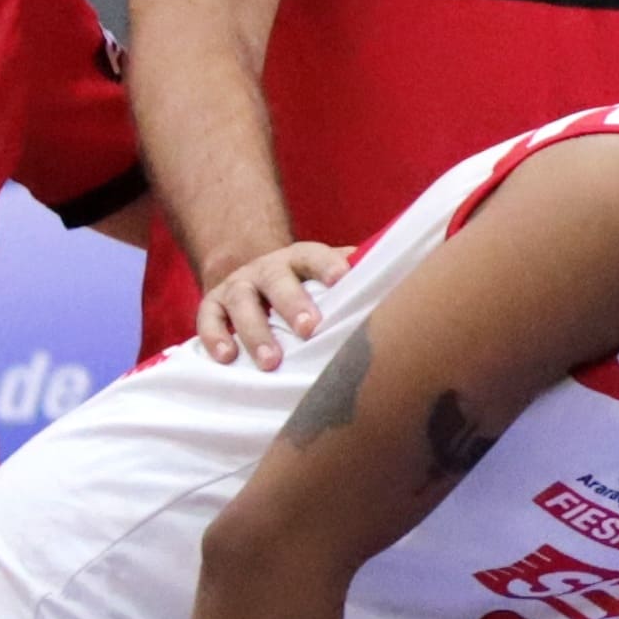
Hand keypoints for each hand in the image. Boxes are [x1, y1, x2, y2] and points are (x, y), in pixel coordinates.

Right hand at [197, 238, 353, 370]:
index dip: (328, 266)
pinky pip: (208, 318)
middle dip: (293, 304)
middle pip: (278, 281)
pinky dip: (214, 337)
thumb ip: (358, 281)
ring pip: (242, 303)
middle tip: (309, 328)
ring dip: (256, 332)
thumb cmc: (306, 290)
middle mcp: (267, 269)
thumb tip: (410, 287)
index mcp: (300, 259)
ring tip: (271, 362)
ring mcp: (238, 286)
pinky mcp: (212, 304)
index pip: (314, 256)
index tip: (342, 279)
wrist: (255, 279)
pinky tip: (225, 358)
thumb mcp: (327, 281)